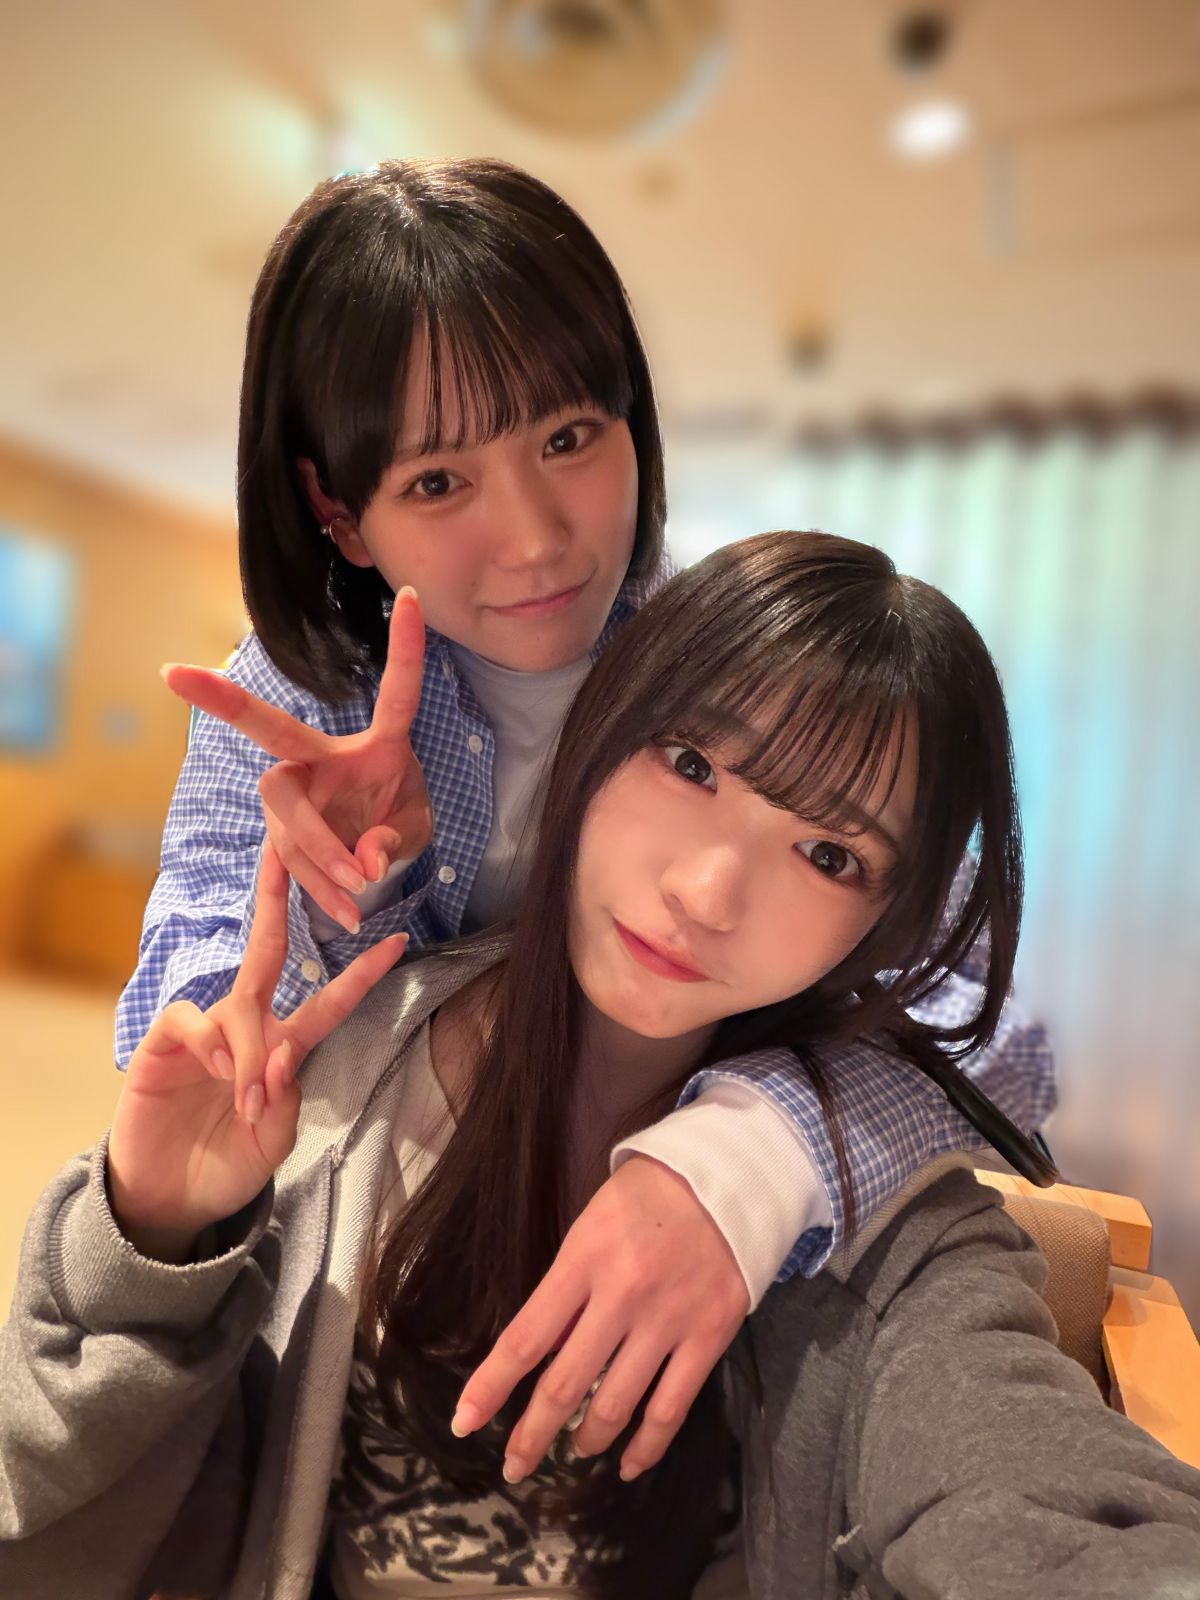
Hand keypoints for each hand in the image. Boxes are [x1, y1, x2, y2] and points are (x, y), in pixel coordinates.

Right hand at [108, 844, 406, 1257]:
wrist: (170, 1199)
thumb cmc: (229, 1164)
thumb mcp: (275, 1139)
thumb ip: (284, 1099)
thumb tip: (277, 1060)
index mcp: (283, 1046)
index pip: (329, 1000)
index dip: (361, 973)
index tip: (397, 939)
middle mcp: (246, 1026)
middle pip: (265, 951)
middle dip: (275, 899)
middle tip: (285, 852)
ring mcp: (203, 1032)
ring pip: (238, 1002)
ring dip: (247, 1046)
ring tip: (246, 1097)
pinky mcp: (164, 1044)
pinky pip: (191, 1020)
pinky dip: (209, 1041)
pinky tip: (215, 1067)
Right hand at [162, 587, 432, 934]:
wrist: (373, 861)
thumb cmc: (397, 824)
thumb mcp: (415, 832)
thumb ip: (397, 840)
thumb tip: (366, 861)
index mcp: (376, 744)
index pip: (395, 692)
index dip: (405, 646)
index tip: (408, 595)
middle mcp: (321, 756)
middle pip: (276, 737)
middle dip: (222, 697)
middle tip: (176, 674)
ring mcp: (294, 792)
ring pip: (288, 817)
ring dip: (320, 856)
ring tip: (358, 898)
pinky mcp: (282, 828)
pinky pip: (291, 857)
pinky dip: (318, 886)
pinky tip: (343, 912)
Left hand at [451, 1155, 750, 1482]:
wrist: (729, 1178)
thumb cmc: (648, 1194)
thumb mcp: (591, 1225)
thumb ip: (568, 1286)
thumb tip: (544, 1349)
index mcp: (583, 1262)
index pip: (525, 1338)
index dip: (490, 1387)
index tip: (464, 1422)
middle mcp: (621, 1297)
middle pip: (565, 1384)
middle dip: (532, 1434)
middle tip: (515, 1464)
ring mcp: (667, 1321)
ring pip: (616, 1405)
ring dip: (587, 1440)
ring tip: (575, 1450)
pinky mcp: (708, 1337)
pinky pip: (671, 1407)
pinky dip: (647, 1446)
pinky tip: (630, 1464)